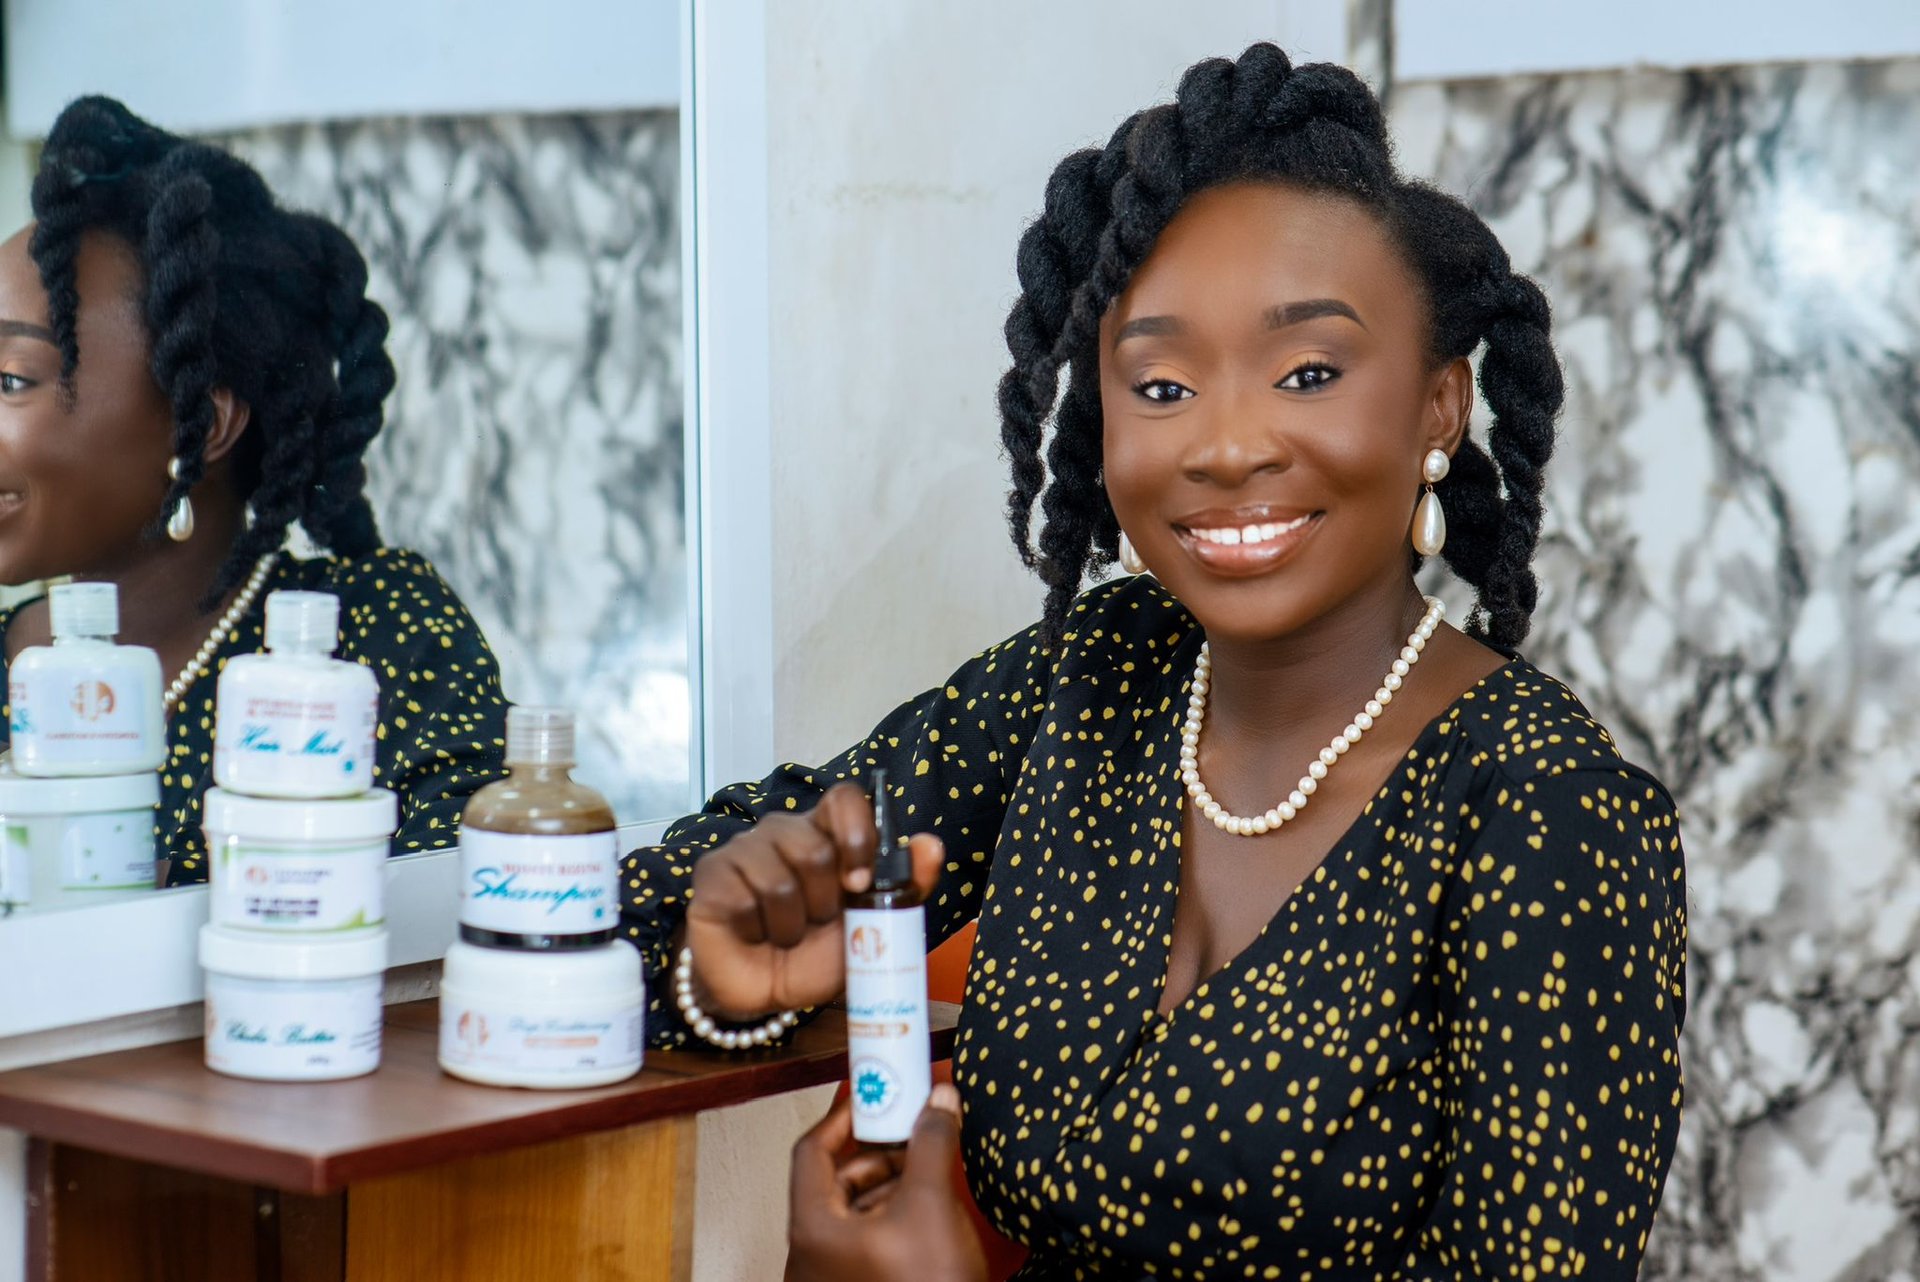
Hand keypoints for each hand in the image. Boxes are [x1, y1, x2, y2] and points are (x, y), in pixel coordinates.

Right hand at [685, 781, 943, 1017]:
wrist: (768, 995)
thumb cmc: (819, 954)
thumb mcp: (873, 926)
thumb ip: (907, 885)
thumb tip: (932, 843)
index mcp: (826, 833)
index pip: (844, 798)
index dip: (856, 833)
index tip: (859, 881)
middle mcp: (784, 831)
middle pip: (812, 846)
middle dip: (824, 902)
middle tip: (817, 923)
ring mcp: (744, 849)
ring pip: (778, 878)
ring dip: (791, 924)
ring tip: (787, 935)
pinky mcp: (712, 875)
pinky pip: (742, 898)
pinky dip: (757, 930)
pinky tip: (754, 934)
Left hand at [786, 1084, 987, 1281]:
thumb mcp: (932, 1205)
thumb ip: (930, 1143)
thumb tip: (938, 1098)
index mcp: (812, 1228)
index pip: (812, 1150)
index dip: (845, 1115)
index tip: (875, 1094)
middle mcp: (810, 1255)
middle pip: (833, 1180)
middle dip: (876, 1150)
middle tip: (912, 1127)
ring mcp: (831, 1278)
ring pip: (851, 1211)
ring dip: (888, 1181)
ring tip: (926, 1163)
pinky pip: (864, 1240)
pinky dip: (890, 1213)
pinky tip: (926, 1207)